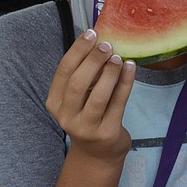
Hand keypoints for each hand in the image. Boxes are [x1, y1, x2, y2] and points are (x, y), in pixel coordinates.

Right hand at [45, 28, 135, 161]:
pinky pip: (118, 103)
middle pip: (77, 83)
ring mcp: (86, 127)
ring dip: (110, 73)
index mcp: (55, 103)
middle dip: (92, 60)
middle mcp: (66, 116)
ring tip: (119, 57)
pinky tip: (130, 68)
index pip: (63, 72)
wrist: (99, 153)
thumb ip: (86, 76)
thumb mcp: (81, 98)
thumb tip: (100, 43)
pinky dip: (125, 83)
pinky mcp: (107, 132)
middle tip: (107, 45)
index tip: (91, 34)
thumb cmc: (91, 117)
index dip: (77, 51)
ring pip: (98, 95)